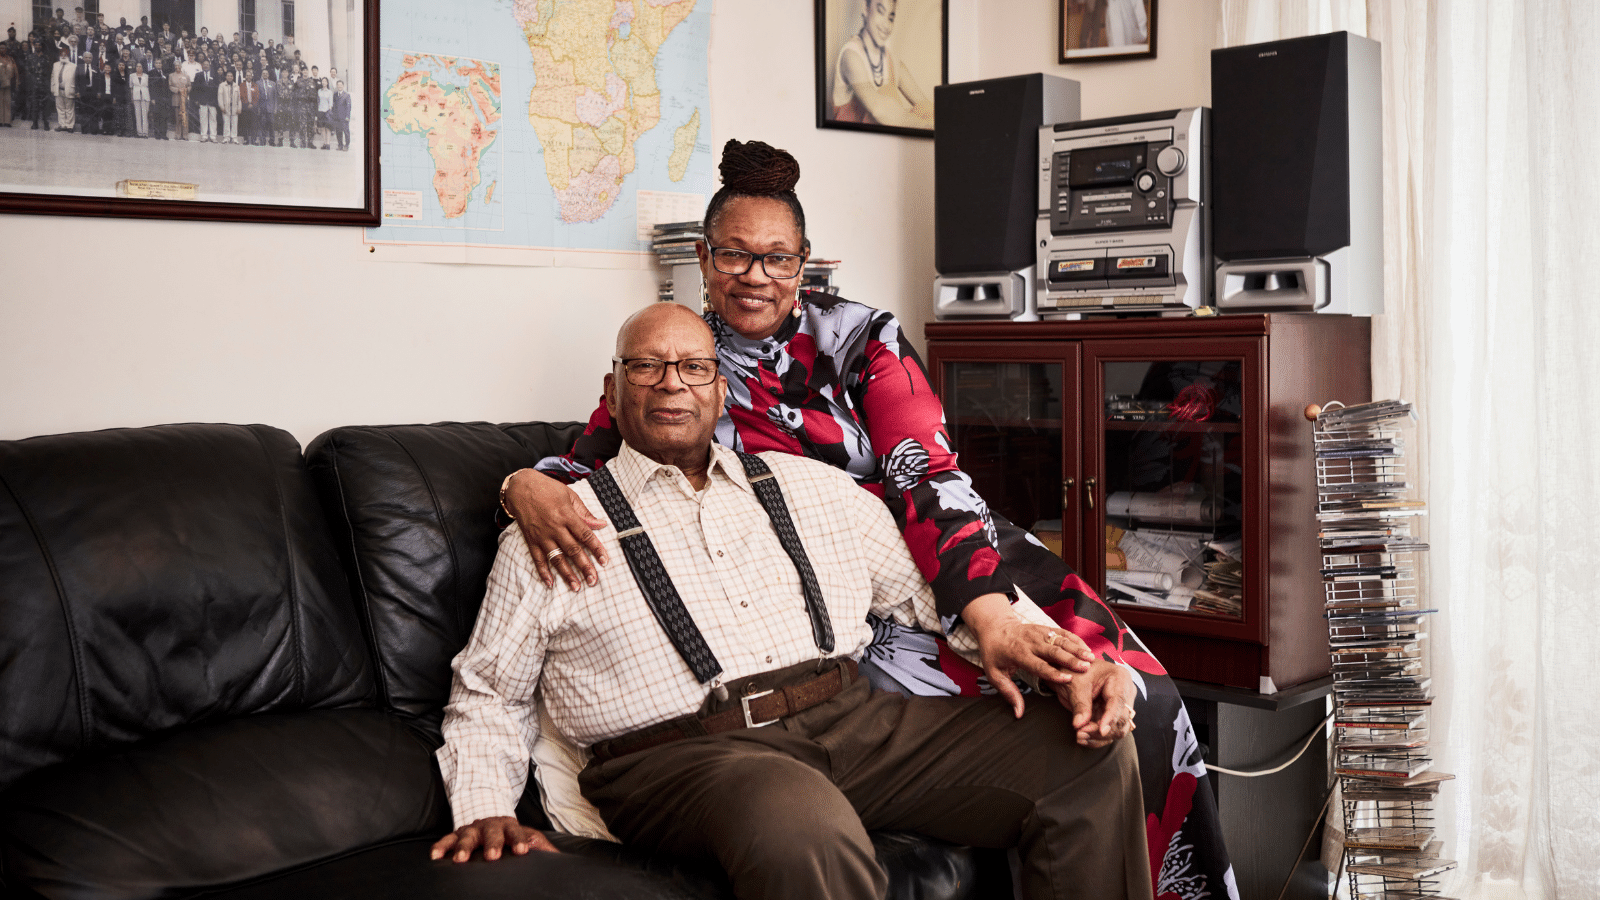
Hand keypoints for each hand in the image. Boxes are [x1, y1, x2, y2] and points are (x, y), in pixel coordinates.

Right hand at [429, 816, 557, 862]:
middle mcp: (490, 825)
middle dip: (492, 843)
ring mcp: (473, 828)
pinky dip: (441, 846)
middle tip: (493, 856)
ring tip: (460, 859)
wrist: (491, 814)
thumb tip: (555, 858)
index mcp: (510, 826)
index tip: (523, 850)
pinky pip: (447, 839)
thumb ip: (540, 846)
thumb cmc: (511, 835)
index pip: (518, 832)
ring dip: (463, 846)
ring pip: (467, 835)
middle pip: (492, 832)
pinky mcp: (457, 834)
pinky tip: (435, 856)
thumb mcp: (528, 837)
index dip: (520, 840)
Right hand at [505, 468, 609, 589]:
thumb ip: (585, 513)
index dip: (596, 549)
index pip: (585, 535)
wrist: (520, 487)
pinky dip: (543, 572)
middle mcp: (555, 527)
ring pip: (556, 558)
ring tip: (576, 587)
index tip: (605, 561)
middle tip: (593, 580)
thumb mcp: (570, 495)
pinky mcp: (531, 540)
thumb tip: (601, 524)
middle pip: (573, 550)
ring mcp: (542, 535)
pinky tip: (550, 583)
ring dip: (566, 574)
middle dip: (584, 566)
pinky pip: (537, 558)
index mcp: (567, 515)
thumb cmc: (547, 489)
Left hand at [962, 593, 1093, 717]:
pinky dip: (1075, 640)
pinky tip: (1087, 648)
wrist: (994, 628)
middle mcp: (1030, 641)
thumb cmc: (995, 654)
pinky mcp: (1045, 628)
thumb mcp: (994, 674)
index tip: (1069, 679)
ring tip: (1091, 659)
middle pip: (1053, 651)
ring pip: (1060, 640)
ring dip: (1077, 649)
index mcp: (1018, 653)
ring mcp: (1038, 632)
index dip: (1053, 672)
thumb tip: (1019, 714)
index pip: (1037, 664)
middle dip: (1071, 659)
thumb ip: (1008, 693)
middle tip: (1086, 669)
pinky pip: (1062, 633)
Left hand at [1061, 659, 1137, 748]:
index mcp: (1120, 678)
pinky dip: (1096, 739)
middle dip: (1101, 729)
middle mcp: (1125, 693)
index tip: (1102, 731)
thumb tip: (1079, 725)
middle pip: (1121, 718)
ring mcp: (1121, 707)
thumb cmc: (1075, 671)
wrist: (1069, 672)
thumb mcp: (1075, 684)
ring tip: (1079, 736)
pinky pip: (1110, 733)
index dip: (1111, 718)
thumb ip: (1080, 704)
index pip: (1119, 701)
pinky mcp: (1113, 717)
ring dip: (1099, 737)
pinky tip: (1082, 739)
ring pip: (1118, 729)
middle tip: (1081, 732)